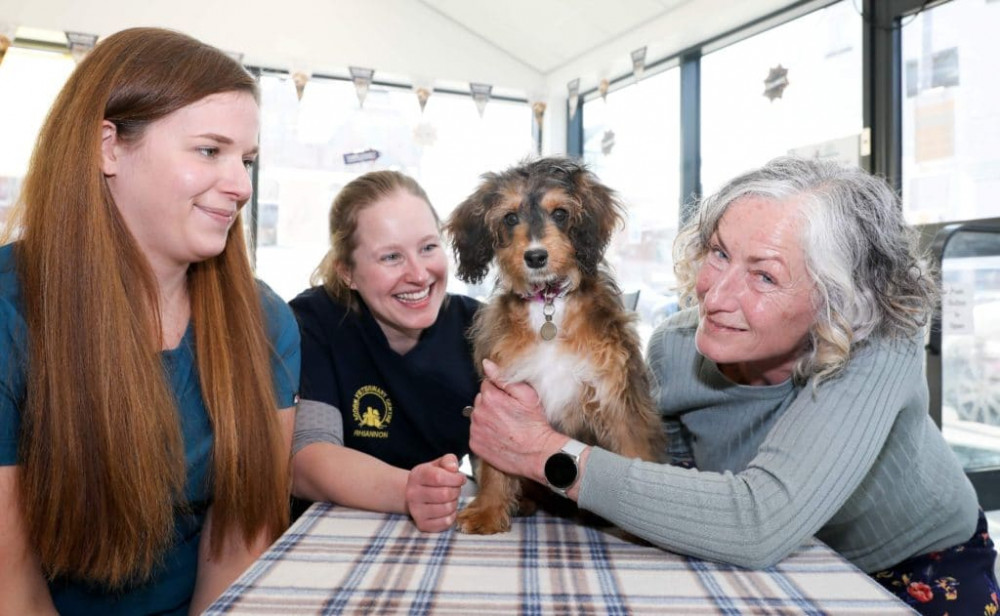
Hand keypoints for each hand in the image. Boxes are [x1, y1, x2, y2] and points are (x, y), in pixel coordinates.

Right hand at [404, 454, 466, 531]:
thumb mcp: (439, 464)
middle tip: (455, 488)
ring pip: (447, 508)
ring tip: (450, 498)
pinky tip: (447, 509)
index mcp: (416, 475)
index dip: (455, 478)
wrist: (417, 495)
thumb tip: (453, 468)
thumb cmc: (432, 478)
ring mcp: (415, 511)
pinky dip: (452, 515)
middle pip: (445, 494)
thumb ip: (449, 461)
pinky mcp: (422, 525)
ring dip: (454, 503)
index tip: (461, 478)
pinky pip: (446, 522)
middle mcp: (412, 494)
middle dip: (456, 490)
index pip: (438, 477)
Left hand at [468, 359, 565, 481]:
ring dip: (487, 418)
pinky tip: (498, 436)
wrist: (537, 453)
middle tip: (509, 414)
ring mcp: (475, 430)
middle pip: (481, 400)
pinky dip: (484, 433)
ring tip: (505, 426)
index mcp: (489, 397)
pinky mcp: (475, 444)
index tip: (509, 401)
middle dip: (492, 404)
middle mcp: (478, 413)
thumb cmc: (534, 424)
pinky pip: (476, 433)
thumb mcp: (526, 395)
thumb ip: (503, 377)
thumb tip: (487, 364)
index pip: (486, 385)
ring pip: (478, 416)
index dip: (499, 391)